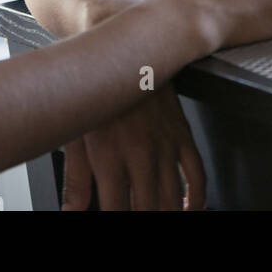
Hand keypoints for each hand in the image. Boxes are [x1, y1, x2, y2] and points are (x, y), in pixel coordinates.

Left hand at [60, 83, 205, 210]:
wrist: (125, 48)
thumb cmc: (94, 88)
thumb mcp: (75, 131)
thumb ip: (75, 178)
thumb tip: (73, 210)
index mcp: (108, 154)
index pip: (115, 210)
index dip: (116, 223)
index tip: (117, 221)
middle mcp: (139, 152)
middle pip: (147, 208)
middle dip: (143, 218)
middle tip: (138, 216)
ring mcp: (164, 143)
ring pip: (173, 197)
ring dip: (168, 214)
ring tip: (161, 217)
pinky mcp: (181, 132)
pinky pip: (197, 172)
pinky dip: (198, 197)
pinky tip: (191, 208)